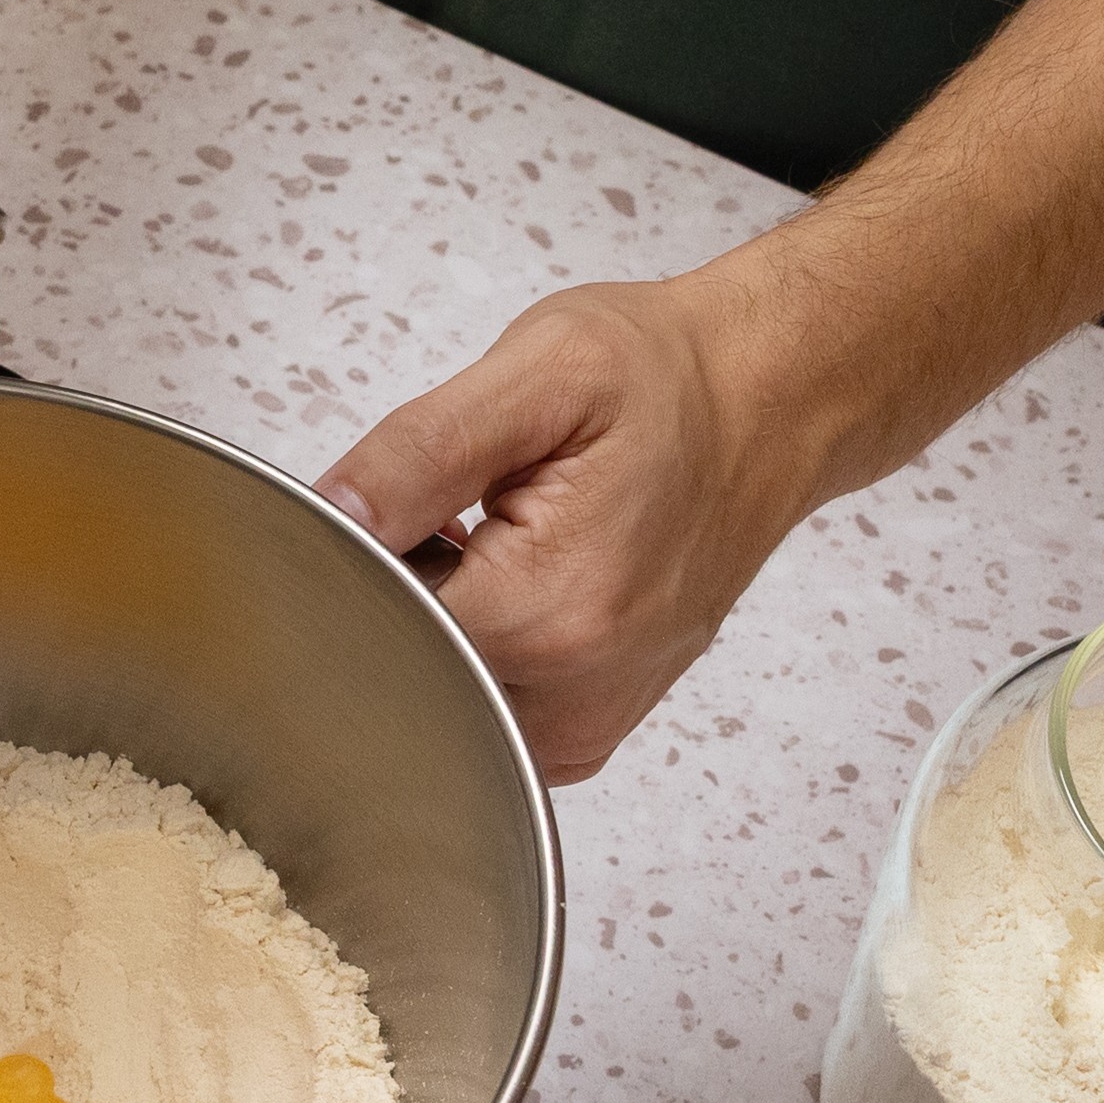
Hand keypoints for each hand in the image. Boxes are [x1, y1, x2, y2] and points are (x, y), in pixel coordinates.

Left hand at [321, 264, 857, 784]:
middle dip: (399, 595)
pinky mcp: (594, 726)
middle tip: (461, 512)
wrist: (771, 405)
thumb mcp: (536, 376)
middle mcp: (573, 694)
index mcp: (547, 614)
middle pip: (404, 671)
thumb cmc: (665, 380)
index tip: (403, 505)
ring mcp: (588, 723)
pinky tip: (513, 582)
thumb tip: (331, 516)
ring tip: (496, 541)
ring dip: (440, 626)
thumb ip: (418, 454)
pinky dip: (477, 651)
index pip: (371, 627)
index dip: (357, 564)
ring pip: (441, 694)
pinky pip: (488, 706)